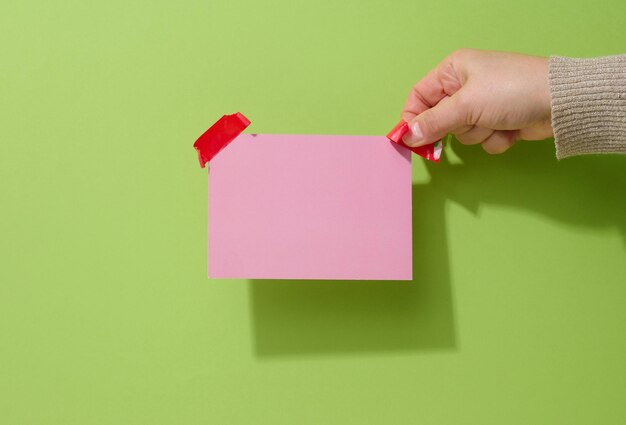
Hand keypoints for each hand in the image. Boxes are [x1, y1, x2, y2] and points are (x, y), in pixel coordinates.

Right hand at [402, 49, 552, 153]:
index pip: (418, 97)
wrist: (561, 102)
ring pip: (462, 134)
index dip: (412, 119)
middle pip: (439, 120)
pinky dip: (496, 139)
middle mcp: (465, 86)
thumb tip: (407, 136)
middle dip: (456, 127)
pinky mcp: (498, 121)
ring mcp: (482, 105)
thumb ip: (434, 122)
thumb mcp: (467, 105)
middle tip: (471, 121)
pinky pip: (482, 140)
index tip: (410, 141)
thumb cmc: (514, 90)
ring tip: (498, 120)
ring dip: (480, 133)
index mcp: (453, 71)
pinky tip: (511, 128)